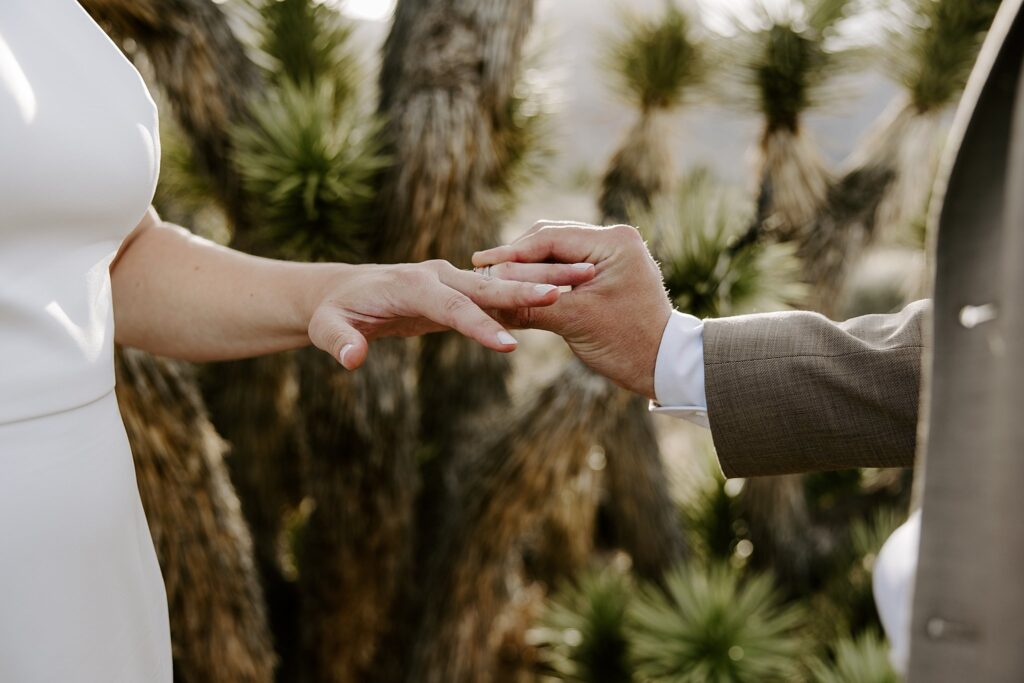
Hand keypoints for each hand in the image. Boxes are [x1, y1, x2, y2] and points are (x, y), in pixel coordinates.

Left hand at [306, 258, 595, 369]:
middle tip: (570, 292)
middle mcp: (437, 276)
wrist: (339, 292)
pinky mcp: (457, 291)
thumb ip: (338, 342)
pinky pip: (497, 293)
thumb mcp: (327, 327)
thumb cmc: (332, 312)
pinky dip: (530, 292)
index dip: (479, 327)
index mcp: (412, 285)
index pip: (451, 308)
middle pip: (489, 286)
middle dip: (529, 289)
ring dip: (542, 282)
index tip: (508, 348)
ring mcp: (450, 280)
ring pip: (500, 283)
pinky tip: (564, 296)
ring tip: (586, 279)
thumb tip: (353, 358)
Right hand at [472, 221, 671, 399]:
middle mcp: (615, 238)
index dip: (511, 252)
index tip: (480, 262)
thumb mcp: (573, 322)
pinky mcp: (608, 268)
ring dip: (528, 265)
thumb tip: (487, 298)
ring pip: (557, 251)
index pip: (550, 238)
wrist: (663, 364)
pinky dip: (543, 275)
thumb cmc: (625, 344)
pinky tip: (519, 285)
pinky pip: (568, 265)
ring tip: (495, 277)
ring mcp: (613, 252)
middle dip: (516, 255)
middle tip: (482, 268)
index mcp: (614, 242)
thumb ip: (530, 304)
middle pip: (551, 238)